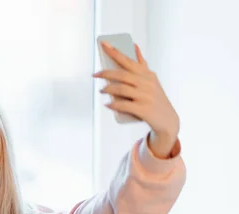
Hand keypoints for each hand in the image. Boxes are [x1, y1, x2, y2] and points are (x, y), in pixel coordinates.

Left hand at [94, 42, 179, 156]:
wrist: (167, 120)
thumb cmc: (155, 98)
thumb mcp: (151, 80)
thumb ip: (142, 65)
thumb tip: (134, 46)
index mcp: (147, 75)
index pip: (128, 60)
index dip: (115, 52)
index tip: (103, 44)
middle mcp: (147, 83)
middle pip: (122, 74)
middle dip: (106, 73)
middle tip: (95, 74)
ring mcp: (145, 96)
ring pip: (121, 89)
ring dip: (108, 89)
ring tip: (101, 90)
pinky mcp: (143, 109)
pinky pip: (123, 105)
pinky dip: (113, 104)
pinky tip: (108, 104)